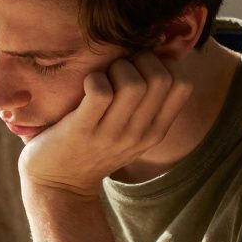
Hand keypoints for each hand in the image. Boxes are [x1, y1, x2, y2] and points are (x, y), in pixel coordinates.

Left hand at [17, 51, 191, 197]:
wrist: (58, 185)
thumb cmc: (92, 148)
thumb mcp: (130, 132)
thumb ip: (146, 105)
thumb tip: (158, 56)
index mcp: (155, 131)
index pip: (183, 84)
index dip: (163, 64)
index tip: (140, 68)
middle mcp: (138, 134)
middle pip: (161, 77)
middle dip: (138, 60)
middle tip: (117, 70)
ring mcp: (111, 135)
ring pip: (133, 84)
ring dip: (114, 69)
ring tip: (101, 78)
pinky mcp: (82, 131)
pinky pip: (99, 92)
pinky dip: (93, 79)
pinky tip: (85, 85)